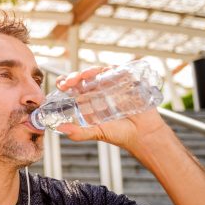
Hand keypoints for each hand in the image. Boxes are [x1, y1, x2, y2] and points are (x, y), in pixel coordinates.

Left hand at [54, 66, 172, 151]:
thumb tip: (60, 129)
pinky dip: (113, 69)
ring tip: (84, 75)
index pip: (74, 86)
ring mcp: (114, 85)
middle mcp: (100, 90)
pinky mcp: (129, 82)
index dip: (66, 82)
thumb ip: (79, 133)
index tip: (60, 85)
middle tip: (69, 81)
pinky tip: (107, 71)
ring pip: (100, 71)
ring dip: (91, 71)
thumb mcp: (97, 133)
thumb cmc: (119, 134)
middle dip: (75, 76)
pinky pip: (120, 71)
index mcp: (89, 99)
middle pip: (84, 77)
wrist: (144, 135)